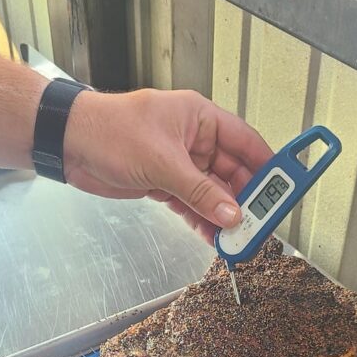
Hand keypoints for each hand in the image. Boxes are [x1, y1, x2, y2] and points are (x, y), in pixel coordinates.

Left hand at [63, 89, 272, 241]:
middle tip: (261, 223)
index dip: (269, 165)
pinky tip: (214, 236)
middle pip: (233, 172)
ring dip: (224, 215)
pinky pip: (192, 203)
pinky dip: (202, 219)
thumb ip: (200, 191)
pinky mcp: (164, 183)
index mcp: (200, 118)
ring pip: (213, 192)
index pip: (246, 141)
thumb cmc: (109, 130)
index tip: (286, 186)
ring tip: (239, 238)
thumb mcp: (163, 162)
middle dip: (247, 199)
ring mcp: (180, 163)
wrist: (70, 145)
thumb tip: (230, 213)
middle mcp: (194, 140)